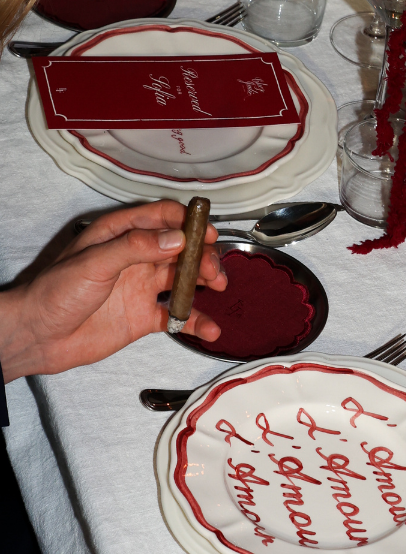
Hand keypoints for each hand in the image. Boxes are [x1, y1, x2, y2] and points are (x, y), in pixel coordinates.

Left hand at [0, 201, 226, 381]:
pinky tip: (209, 328)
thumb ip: (136, 247)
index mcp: (120, 234)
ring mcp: (141, 287)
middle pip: (181, 248)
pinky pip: (178, 316)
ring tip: (218, 289)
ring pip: (184, 279)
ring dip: (205, 282)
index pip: (162, 217)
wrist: (38, 336)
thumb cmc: (53, 292)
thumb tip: (175, 239)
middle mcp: (135, 258)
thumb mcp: (94, 262)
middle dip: (202, 255)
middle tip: (212, 270)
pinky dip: (196, 321)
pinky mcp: (144, 316)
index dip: (188, 222)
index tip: (208, 233)